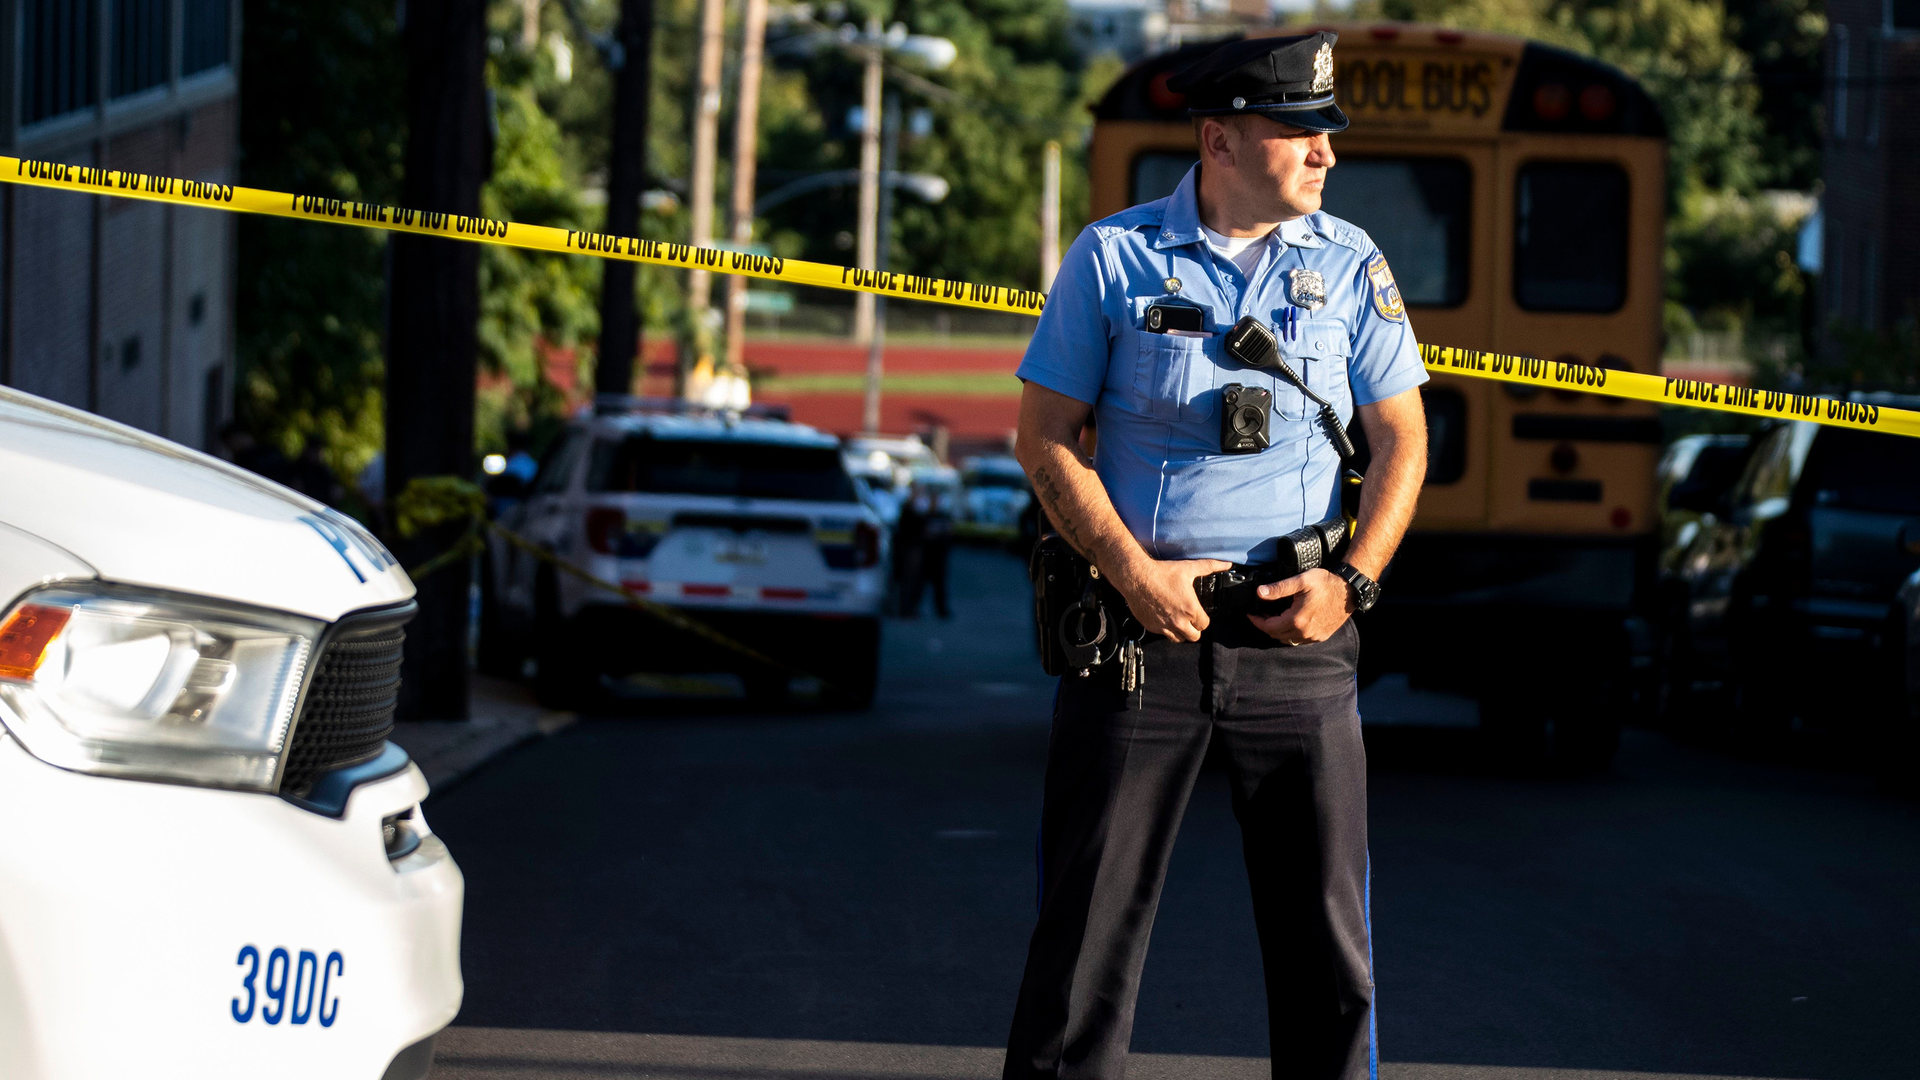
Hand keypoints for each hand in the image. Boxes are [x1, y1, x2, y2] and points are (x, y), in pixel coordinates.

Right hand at [1112, 556, 1233, 642]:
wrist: (1137, 577)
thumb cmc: (1162, 573)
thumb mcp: (1188, 568)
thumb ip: (1210, 566)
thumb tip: (1227, 564)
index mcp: (1190, 609)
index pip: (1204, 625)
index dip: (1203, 620)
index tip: (1198, 613)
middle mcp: (1179, 621)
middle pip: (1194, 637)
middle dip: (1194, 629)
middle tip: (1190, 619)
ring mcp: (1164, 626)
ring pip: (1179, 639)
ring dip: (1181, 632)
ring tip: (1178, 620)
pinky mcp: (1152, 627)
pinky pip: (1163, 635)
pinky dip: (1166, 629)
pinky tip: (1164, 617)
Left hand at [1247, 567, 1351, 644]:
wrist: (1349, 591)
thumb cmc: (1327, 584)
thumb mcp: (1302, 581)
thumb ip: (1279, 588)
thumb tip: (1259, 593)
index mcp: (1297, 620)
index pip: (1269, 627)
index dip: (1256, 621)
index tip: (1250, 614)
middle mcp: (1304, 633)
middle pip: (1276, 635)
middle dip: (1266, 625)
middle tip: (1262, 612)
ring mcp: (1313, 637)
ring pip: (1287, 640)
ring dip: (1278, 630)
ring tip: (1275, 616)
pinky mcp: (1320, 637)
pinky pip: (1299, 640)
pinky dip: (1291, 633)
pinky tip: (1291, 621)